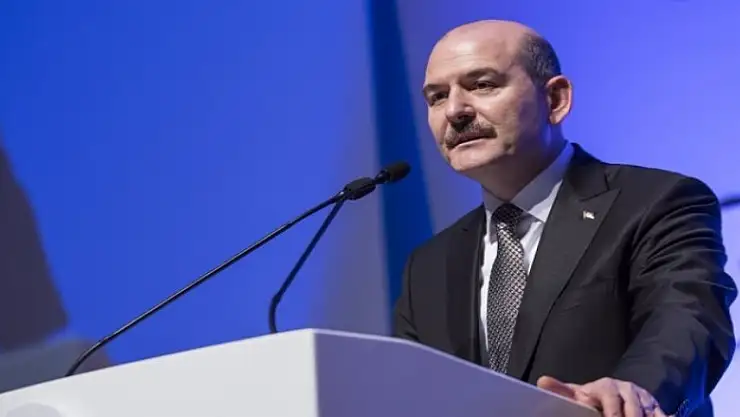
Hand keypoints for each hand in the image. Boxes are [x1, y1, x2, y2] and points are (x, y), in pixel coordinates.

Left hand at [537, 376, 670, 416]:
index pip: (610, 398)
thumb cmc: (595, 396)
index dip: (611, 411)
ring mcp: (644, 400)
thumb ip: (562, 390)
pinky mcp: (658, 408)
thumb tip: (542, 381)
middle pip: (632, 410)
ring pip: (648, 414)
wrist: (620, 391)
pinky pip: (662, 415)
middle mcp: (628, 391)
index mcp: (606, 387)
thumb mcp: (579, 393)